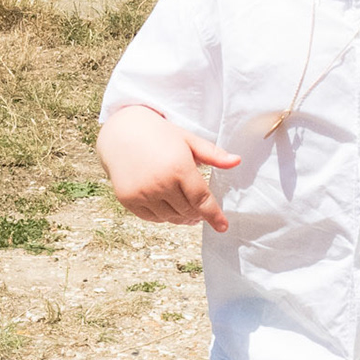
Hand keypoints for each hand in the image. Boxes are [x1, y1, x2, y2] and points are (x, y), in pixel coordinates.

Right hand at [96, 106, 239, 231]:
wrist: (122, 132)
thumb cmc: (160, 134)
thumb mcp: (188, 140)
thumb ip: (213, 154)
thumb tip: (237, 161)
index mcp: (178, 167)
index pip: (202, 200)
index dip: (214, 216)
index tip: (223, 227)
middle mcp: (160, 183)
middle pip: (188, 211)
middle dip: (198, 215)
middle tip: (201, 212)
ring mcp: (142, 193)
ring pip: (170, 218)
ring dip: (182, 217)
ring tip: (187, 211)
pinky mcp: (128, 200)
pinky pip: (152, 218)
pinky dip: (163, 217)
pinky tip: (167, 206)